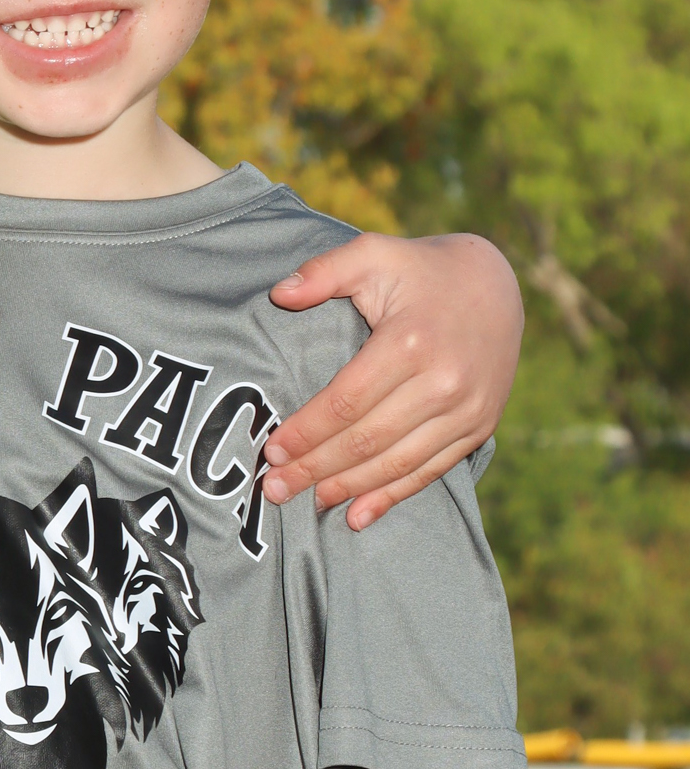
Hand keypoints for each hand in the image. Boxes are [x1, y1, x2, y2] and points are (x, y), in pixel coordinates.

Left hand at [262, 231, 522, 527]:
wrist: (498, 284)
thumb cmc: (421, 270)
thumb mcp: (374, 253)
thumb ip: (324, 271)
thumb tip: (280, 294)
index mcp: (412, 342)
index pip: (347, 401)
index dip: (307, 431)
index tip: (271, 449)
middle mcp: (444, 382)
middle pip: (368, 440)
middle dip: (316, 468)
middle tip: (273, 488)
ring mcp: (466, 410)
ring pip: (397, 463)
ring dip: (348, 488)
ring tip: (306, 501)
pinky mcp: (479, 427)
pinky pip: (430, 470)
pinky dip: (392, 496)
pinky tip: (357, 515)